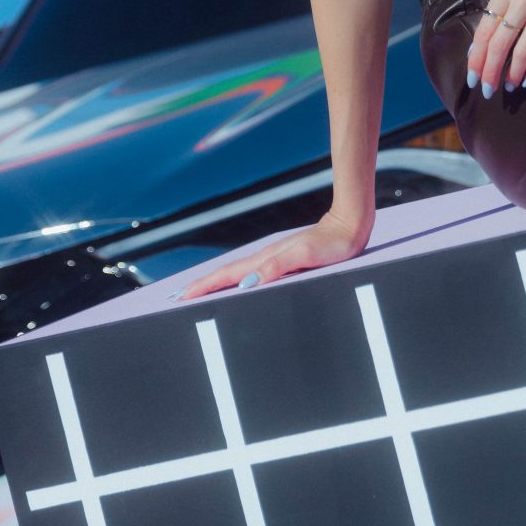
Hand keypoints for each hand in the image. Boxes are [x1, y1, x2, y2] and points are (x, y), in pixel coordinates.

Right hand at [176, 209, 371, 299]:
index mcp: (264, 260)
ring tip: (197, 293)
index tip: (180, 297)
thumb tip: (246, 283)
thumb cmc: (331, 245)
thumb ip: (275, 267)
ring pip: (235, 274)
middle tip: (176, 298)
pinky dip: (234, 281)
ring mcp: (272, 260)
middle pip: (224, 274)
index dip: (202, 287)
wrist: (350, 227)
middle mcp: (264, 259)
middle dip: (199, 286)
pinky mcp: (282, 262)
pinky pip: (250, 274)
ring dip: (214, 284)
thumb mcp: (304, 257)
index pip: (225, 276)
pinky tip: (236, 286)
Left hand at [467, 0, 525, 95]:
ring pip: (522, 52)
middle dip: (490, 72)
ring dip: (513, 75)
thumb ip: (498, 11)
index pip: (484, 31)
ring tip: (508, 87)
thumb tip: (479, 47)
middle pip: (500, 45)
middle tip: (487, 90)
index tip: (473, 77)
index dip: (476, 58)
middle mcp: (523, 1)